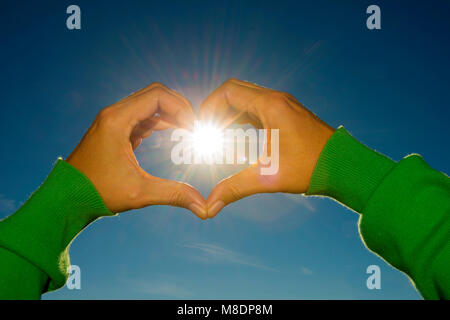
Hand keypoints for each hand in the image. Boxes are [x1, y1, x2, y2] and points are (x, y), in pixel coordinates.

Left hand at [66, 82, 206, 218]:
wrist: (65, 198)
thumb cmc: (95, 192)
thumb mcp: (138, 193)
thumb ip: (173, 194)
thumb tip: (203, 207)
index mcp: (117, 120)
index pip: (157, 95)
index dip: (181, 107)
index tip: (193, 127)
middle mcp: (114, 114)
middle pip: (154, 94)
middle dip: (178, 107)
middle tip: (195, 127)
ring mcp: (113, 121)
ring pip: (148, 105)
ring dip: (169, 114)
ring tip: (188, 130)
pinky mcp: (115, 131)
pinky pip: (141, 117)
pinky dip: (159, 121)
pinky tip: (171, 134)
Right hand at [199, 78, 334, 217]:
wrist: (345, 166)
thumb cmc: (312, 168)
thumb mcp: (269, 177)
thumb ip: (236, 188)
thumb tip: (210, 207)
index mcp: (270, 106)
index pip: (227, 92)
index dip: (208, 106)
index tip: (200, 127)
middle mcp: (276, 99)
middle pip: (234, 91)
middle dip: (215, 109)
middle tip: (205, 130)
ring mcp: (283, 105)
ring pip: (246, 98)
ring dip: (228, 112)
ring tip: (217, 133)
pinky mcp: (287, 114)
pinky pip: (257, 107)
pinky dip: (242, 116)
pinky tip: (237, 135)